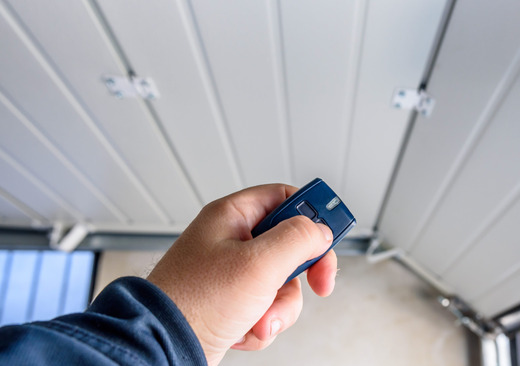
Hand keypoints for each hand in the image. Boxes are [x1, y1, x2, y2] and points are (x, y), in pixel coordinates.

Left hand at [147, 184, 336, 364]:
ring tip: (259, 318)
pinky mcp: (231, 303)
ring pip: (282, 282)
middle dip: (300, 274)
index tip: (331, 233)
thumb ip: (298, 239)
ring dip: (279, 307)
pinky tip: (245, 330)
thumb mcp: (258, 263)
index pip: (284, 197)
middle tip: (317, 283)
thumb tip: (320, 231)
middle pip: (290, 245)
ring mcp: (231, 274)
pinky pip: (267, 307)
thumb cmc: (194, 302)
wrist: (161, 348)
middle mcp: (231, 241)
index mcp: (232, 216)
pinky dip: (263, 323)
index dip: (312, 213)